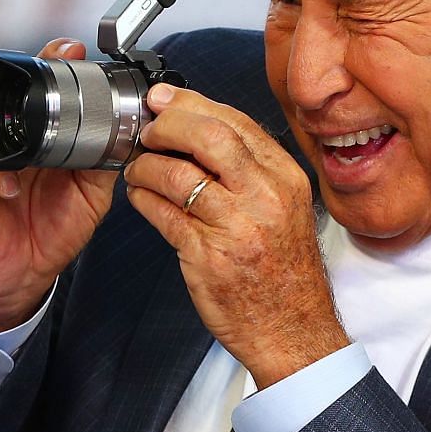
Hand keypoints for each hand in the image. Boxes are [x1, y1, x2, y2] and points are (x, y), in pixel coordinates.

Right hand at [0, 39, 117, 335]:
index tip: (76, 48)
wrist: (18, 279)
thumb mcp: (90, 197)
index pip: (44, 90)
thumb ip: (103, 164)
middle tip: (55, 56)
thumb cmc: (49, 233)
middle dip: (30, 70)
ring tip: (27, 115)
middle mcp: (10, 139)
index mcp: (41, 137)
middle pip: (9, 90)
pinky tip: (13, 188)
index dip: (55, 64)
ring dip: (4, 111)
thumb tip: (128, 134)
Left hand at [123, 83, 349, 386]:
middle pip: (208, 136)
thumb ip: (251, 170)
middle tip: (146, 131)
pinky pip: (164, 215)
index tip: (164, 100)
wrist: (293, 331)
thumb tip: (201, 129)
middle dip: (167, 125)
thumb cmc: (284, 274)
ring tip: (137, 170)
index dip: (191, 104)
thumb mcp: (285, 209)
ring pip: (178, 174)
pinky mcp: (209, 257)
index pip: (235, 122)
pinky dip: (143, 199)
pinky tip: (139, 197)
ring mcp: (238, 228)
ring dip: (146, 166)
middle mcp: (266, 198)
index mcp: (285, 179)